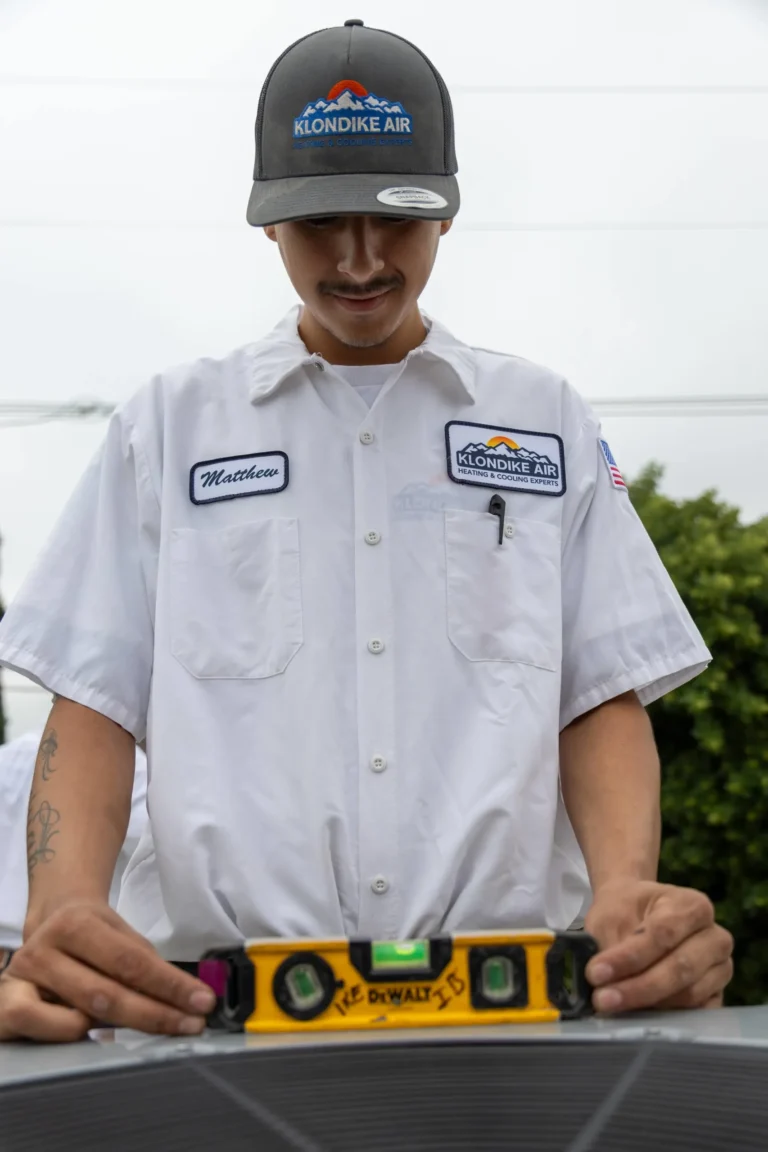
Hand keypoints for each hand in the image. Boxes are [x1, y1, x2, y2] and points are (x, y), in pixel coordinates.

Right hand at [1, 899, 216, 1041]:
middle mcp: (45, 948)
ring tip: (150, 1024)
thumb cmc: (90, 935)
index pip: (132, 961)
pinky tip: (89, 1029)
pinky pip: (42, 1029)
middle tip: (192, 1024)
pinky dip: (71, 1033)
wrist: (46, 923)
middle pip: (109, 992)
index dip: (170, 986)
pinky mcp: (6, 1006)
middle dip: (157, 1014)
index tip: (202, 1002)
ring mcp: (23, 979)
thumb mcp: (118, 935)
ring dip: (122, 1027)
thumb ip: (143, 963)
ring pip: (79, 1016)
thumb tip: (187, 995)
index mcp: (77, 923)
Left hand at [583, 879, 733, 1013]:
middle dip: (639, 987)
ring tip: (612, 1007)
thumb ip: (610, 945)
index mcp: (693, 906)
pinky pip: (696, 1013)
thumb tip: (604, 980)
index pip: (664, 933)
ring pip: (689, 994)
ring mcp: (720, 969)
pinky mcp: (716, 996)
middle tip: (602, 999)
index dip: (630, 957)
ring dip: (649, 1005)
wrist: (635, 915)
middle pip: (681, 967)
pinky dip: (666, 1018)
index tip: (596, 973)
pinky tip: (637, 1017)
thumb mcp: (610, 918)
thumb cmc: (626, 912)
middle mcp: (715, 937)